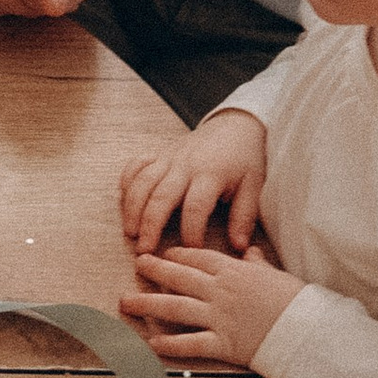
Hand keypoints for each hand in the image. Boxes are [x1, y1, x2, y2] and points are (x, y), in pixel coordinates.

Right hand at [118, 111, 267, 254]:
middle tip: (144, 251)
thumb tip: (239, 247)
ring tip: (130, 232)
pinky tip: (124, 203)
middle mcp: (185, 165)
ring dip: (133, 208)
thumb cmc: (244, 159)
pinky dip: (126, 182)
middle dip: (150, 226)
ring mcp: (169, 158)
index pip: (196, 207)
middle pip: (161, 197)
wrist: (234, 125)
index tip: (190, 252)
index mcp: (210, 174)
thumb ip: (244, 216)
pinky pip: (136, 165)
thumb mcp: (253, 185)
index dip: (192, 232)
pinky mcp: (159, 153)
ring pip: (143, 182)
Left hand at [122, 241, 301, 368]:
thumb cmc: (295, 301)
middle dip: (154, 270)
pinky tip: (151, 343)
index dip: (178, 255)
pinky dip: (170, 344)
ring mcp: (219, 317)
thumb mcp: (275, 274)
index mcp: (234, 272)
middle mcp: (220, 291)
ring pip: (175, 307)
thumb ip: (256, 263)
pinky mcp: (223, 344)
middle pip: (179, 277)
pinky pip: (190, 343)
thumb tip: (249, 251)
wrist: (308, 330)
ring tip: (126, 302)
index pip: (199, 258)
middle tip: (137, 265)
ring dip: (148, 304)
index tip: (164, 253)